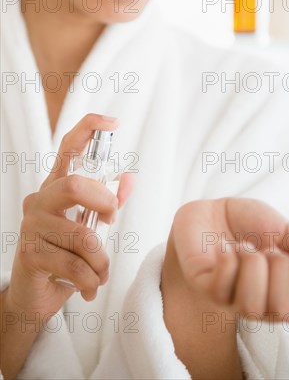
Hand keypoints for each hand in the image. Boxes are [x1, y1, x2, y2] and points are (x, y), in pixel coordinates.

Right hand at [6, 113, 133, 318]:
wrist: (37, 293)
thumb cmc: (66, 253)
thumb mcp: (90, 225)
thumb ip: (108, 202)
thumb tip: (129, 178)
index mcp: (57, 186)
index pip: (68, 147)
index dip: (88, 129)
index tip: (113, 123)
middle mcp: (41, 199)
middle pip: (74, 185)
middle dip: (104, 204)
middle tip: (111, 222)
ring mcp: (32, 225)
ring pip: (82, 236)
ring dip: (101, 261)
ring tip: (101, 272)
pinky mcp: (30, 253)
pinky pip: (75, 265)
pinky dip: (91, 280)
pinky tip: (90, 286)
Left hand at [163, 198, 288, 333]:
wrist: (214, 210)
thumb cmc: (253, 225)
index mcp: (287, 295)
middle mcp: (262, 306)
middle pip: (284, 311)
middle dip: (280, 268)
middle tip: (268, 248)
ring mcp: (233, 300)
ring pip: (251, 307)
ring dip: (252, 263)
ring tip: (244, 245)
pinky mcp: (207, 290)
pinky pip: (221, 288)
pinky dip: (227, 258)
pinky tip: (223, 246)